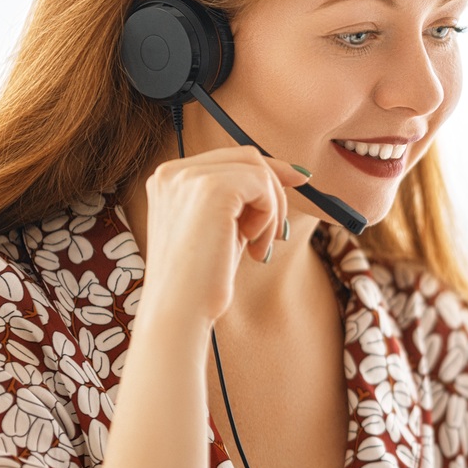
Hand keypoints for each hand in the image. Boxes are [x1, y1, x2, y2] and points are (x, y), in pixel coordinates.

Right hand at [136, 145, 311, 326]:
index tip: (298, 181)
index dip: (267, 170)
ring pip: (258, 170)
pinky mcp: (211, 188)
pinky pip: (262, 185)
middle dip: (274, 190)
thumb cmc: (200, 280)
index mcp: (169, 179)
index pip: (229, 158)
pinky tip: (254, 246)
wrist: (180, 311)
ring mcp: (189, 177)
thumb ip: (244, 199)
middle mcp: (173, 172)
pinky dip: (269, 216)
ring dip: (272, 210)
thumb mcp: (224, 227)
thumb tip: (294, 174)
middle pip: (246, 156)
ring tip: (259, 247)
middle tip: (279, 233)